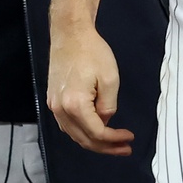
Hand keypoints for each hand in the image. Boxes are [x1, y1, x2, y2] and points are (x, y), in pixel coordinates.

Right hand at [47, 15, 134, 154]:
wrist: (70, 34)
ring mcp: (53, 105)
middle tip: (124, 148)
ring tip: (113, 144)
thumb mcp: (110, 79)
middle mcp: (60, 108)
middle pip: (83, 139)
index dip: (115, 139)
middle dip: (106, 147)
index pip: (97, 132)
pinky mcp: (53, 100)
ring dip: (93, 142)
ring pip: (74, 135)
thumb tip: (105, 121)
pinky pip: (67, 125)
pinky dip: (82, 132)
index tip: (130, 138)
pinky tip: (95, 130)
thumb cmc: (91, 52)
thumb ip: (109, 106)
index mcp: (75, 104)